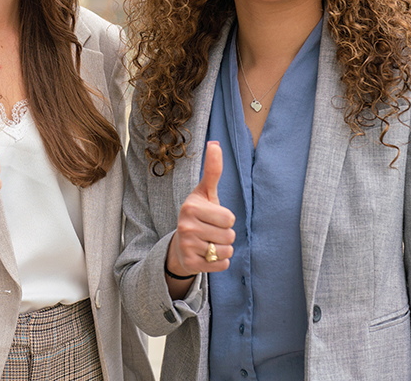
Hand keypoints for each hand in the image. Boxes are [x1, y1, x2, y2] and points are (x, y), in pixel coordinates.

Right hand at [166, 141, 235, 282]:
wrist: (180, 244)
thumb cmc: (199, 214)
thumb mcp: (205, 193)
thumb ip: (213, 171)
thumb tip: (215, 144)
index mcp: (191, 207)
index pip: (229, 218)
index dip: (226, 219)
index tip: (213, 217)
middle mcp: (186, 227)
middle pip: (229, 235)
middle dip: (226, 235)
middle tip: (211, 231)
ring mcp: (186, 246)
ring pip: (227, 251)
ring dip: (223, 249)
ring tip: (209, 243)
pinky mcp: (190, 264)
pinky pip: (222, 265)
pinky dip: (220, 262)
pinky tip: (207, 255)